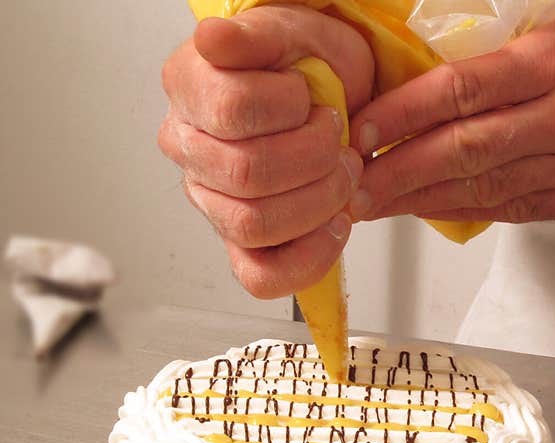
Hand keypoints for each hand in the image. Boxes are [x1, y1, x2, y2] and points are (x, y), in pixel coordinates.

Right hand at [159, 5, 373, 297]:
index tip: (312, 99)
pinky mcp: (242, 243)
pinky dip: (308, 258)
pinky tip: (335, 225)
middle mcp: (190, 149)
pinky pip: (261, 276)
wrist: (339, 99)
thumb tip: (213, 41)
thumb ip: (253, 37)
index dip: (290, 108)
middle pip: (247, 174)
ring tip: (343, 177)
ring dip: (319, 203)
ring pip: (255, 225)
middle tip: (340, 143)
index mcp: (191, 90)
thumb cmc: (312, 66)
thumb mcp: (294, 32)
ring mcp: (212, 201)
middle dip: (316, 159)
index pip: (233, 110)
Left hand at [348, 0, 554, 223]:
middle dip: (395, 171)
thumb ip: (522, 32)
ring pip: (483, 188)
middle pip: (461, 150)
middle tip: (347, 185)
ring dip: (420, 199)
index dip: (402, 114)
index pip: (461, 90)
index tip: (361, 130)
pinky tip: (432, 212)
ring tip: (373, 205)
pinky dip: (468, 211)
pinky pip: (516, 209)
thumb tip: (453, 53)